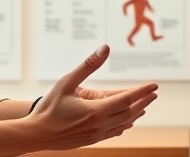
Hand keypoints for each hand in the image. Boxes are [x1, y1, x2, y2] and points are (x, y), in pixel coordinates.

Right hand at [32, 44, 158, 150]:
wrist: (36, 134)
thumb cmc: (49, 107)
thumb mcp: (67, 82)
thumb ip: (88, 66)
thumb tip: (104, 49)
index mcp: (95, 111)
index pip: (126, 99)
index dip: (142, 92)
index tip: (154, 85)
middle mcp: (99, 125)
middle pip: (129, 112)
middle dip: (143, 102)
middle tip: (153, 94)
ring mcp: (96, 135)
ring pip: (123, 124)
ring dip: (136, 114)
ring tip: (144, 106)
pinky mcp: (91, 140)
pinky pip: (114, 132)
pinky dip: (124, 125)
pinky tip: (126, 122)